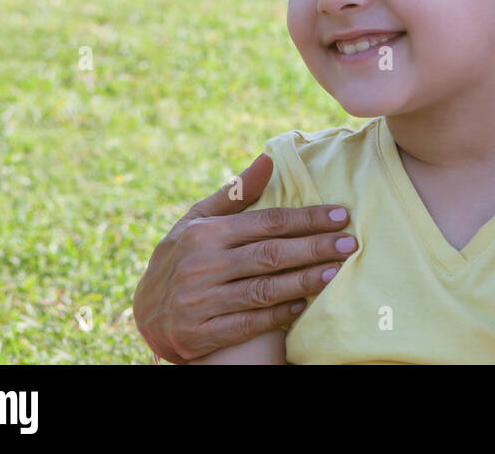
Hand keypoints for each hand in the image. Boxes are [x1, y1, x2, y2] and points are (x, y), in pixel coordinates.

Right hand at [133, 154, 356, 362]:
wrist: (145, 313)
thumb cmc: (181, 256)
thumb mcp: (197, 220)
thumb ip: (235, 193)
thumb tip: (269, 159)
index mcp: (205, 234)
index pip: (267, 222)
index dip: (306, 219)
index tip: (339, 216)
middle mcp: (202, 266)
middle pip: (270, 255)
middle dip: (314, 248)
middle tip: (349, 243)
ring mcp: (200, 302)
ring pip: (263, 290)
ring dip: (304, 281)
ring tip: (336, 271)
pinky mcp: (200, 334)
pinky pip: (248, 323)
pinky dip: (278, 314)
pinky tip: (304, 304)